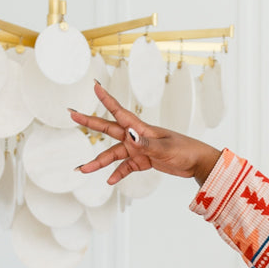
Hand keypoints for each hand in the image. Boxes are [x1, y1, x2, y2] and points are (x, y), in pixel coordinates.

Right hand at [68, 80, 221, 185]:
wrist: (197, 163)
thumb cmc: (185, 150)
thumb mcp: (166, 148)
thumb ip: (147, 144)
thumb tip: (130, 137)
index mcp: (141, 128)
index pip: (119, 111)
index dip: (106, 99)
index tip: (94, 86)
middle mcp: (136, 136)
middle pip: (108, 129)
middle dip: (90, 123)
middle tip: (72, 114)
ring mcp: (138, 149)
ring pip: (113, 154)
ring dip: (99, 162)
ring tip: (83, 169)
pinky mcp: (143, 161)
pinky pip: (126, 168)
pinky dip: (118, 174)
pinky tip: (109, 181)